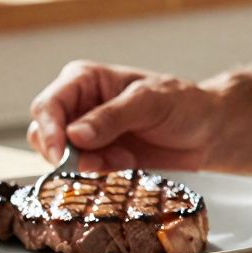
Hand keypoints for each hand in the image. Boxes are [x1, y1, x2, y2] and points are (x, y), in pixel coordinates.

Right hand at [27, 60, 220, 171]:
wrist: (207, 131)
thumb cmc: (183, 104)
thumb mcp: (149, 103)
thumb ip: (111, 118)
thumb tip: (74, 135)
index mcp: (85, 79)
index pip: (49, 105)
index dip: (49, 130)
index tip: (61, 155)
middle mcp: (78, 104)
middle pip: (44, 132)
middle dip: (65, 153)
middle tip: (99, 162)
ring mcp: (86, 132)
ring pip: (58, 155)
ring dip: (86, 164)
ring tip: (122, 158)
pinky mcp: (97, 155)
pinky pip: (80, 170)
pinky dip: (99, 172)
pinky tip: (127, 162)